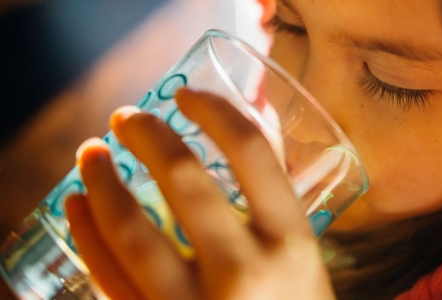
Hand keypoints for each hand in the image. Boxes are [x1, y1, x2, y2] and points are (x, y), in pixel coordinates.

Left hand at [65, 88, 334, 299]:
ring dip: (101, 181)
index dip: (215, 111)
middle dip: (147, 136)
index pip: (254, 154)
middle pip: (185, 180)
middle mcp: (247, 269)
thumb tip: (234, 146)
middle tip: (126, 118)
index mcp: (294, 243)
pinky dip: (86, 235)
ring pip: (132, 229)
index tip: (188, 95)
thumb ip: (274, 214)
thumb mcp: (305, 265)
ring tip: (89, 154)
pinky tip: (76, 208)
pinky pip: (109, 277)